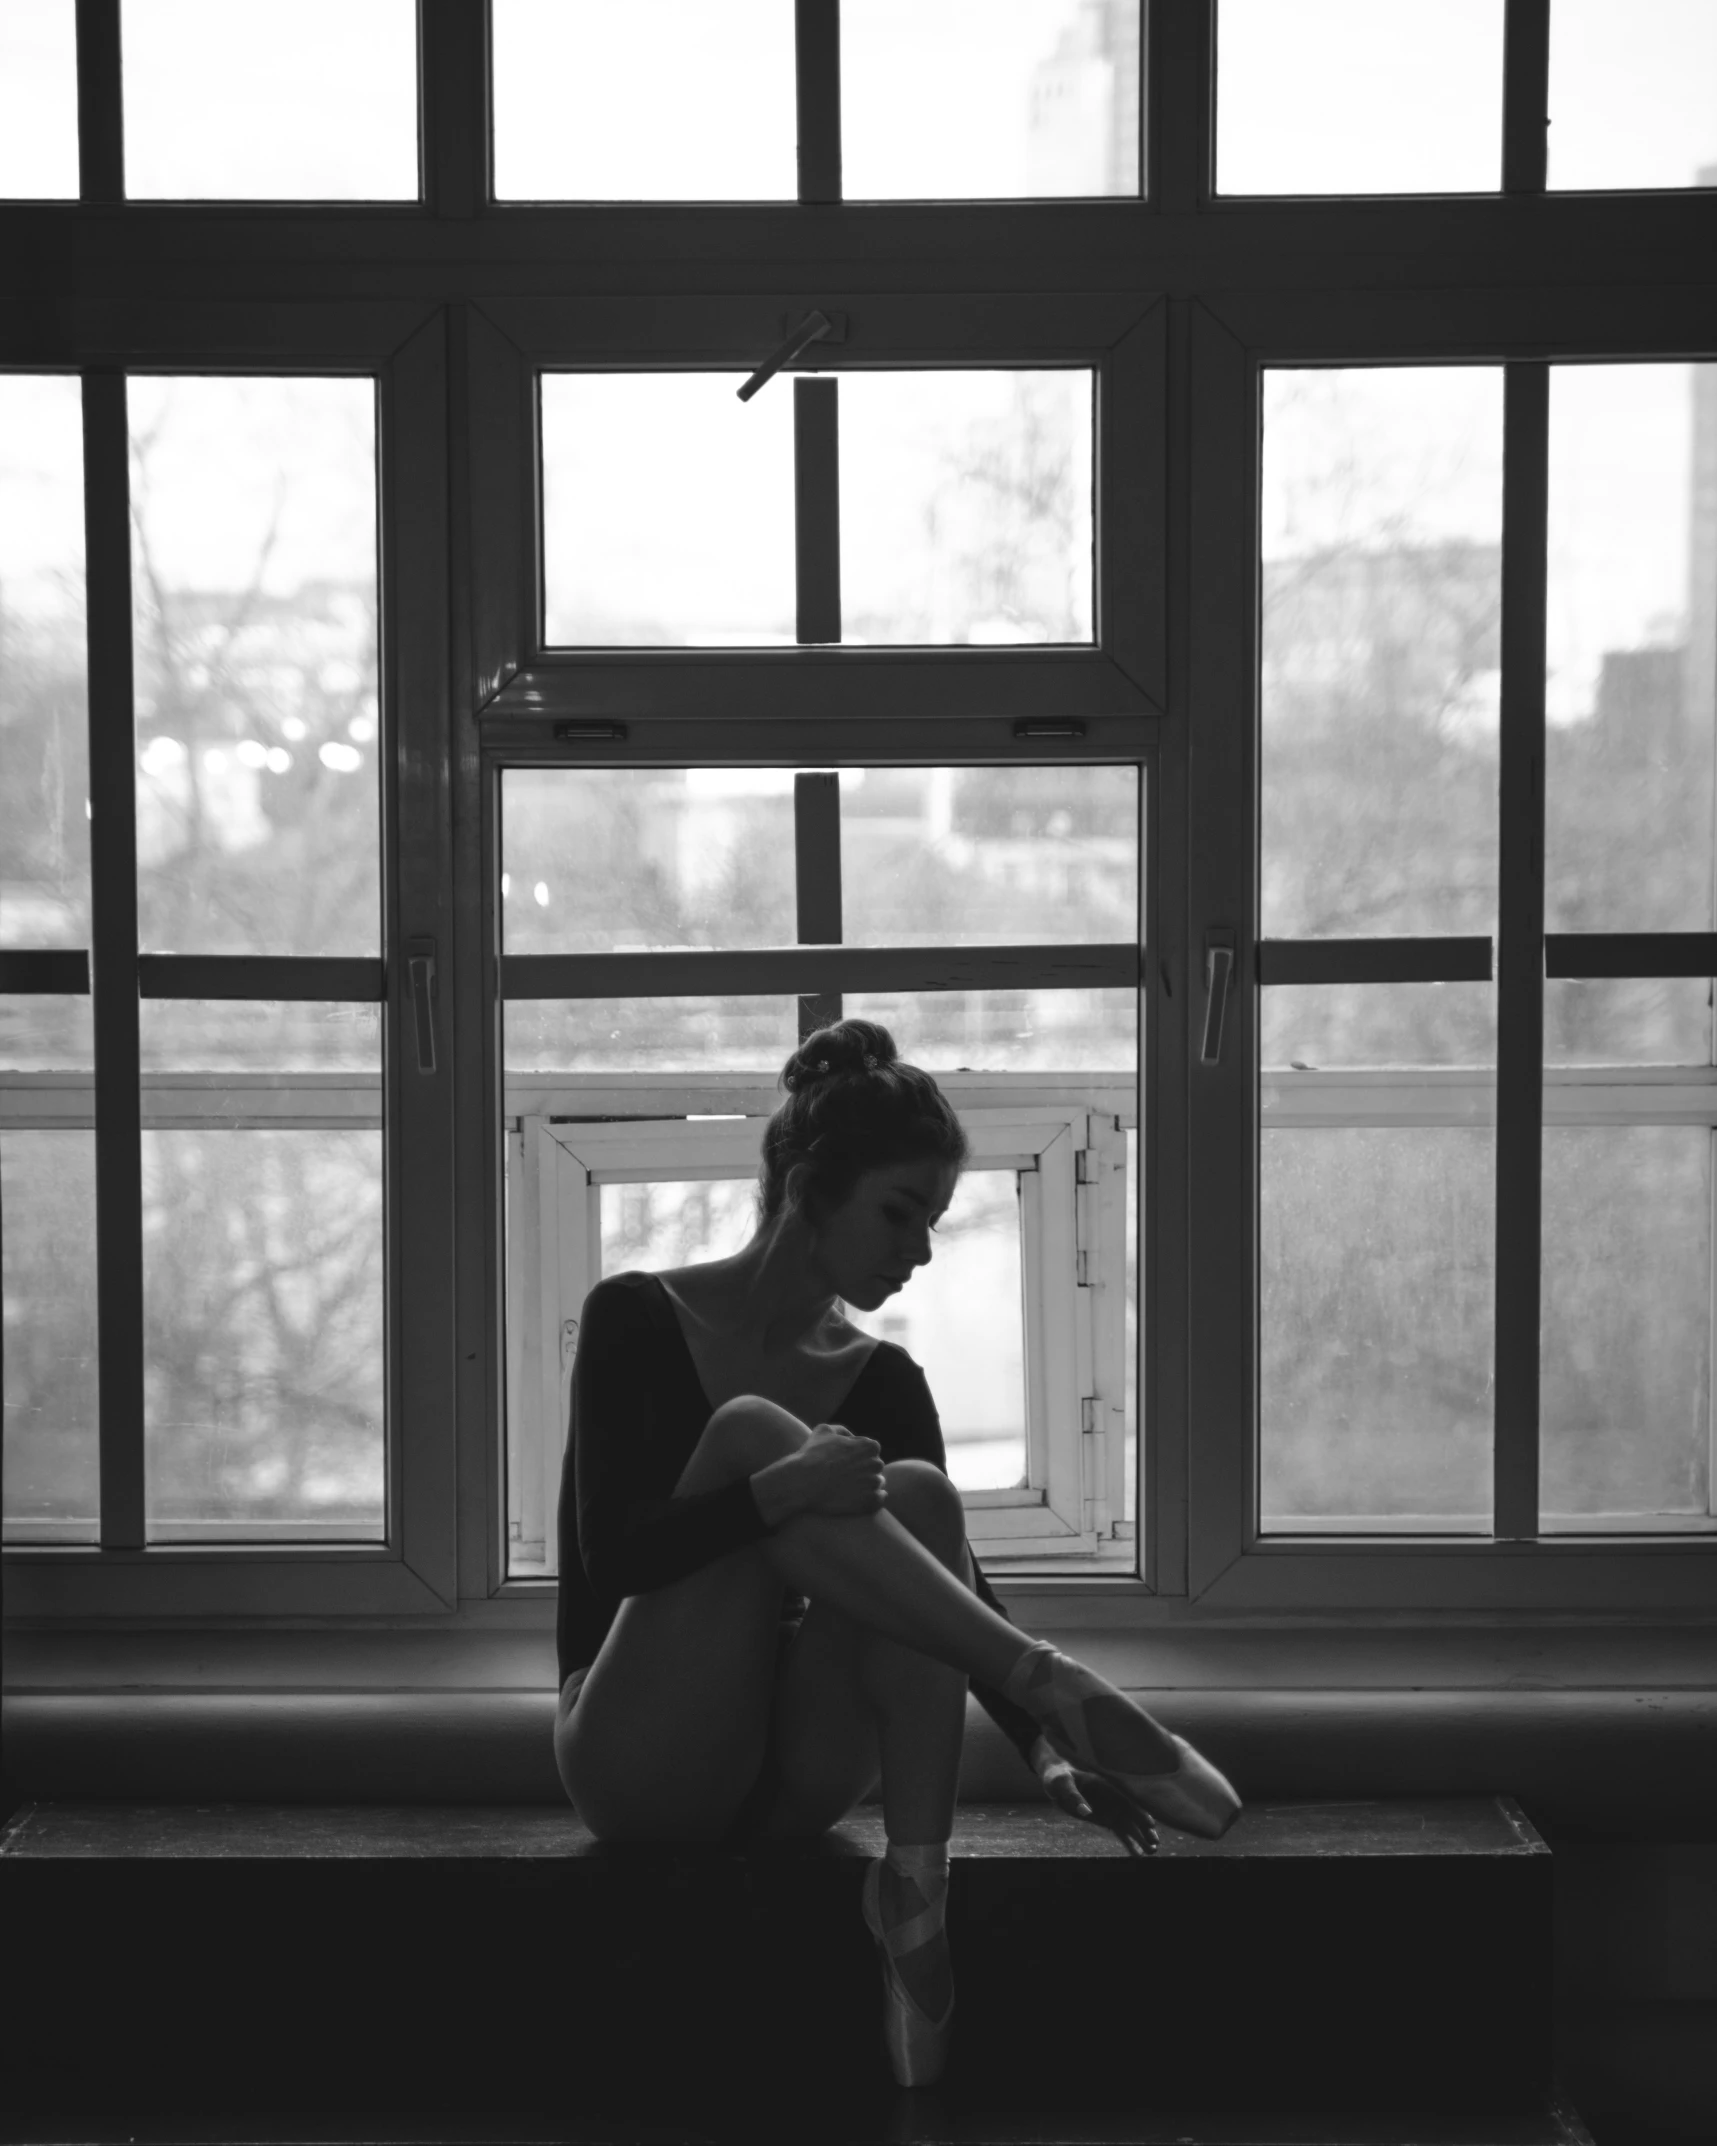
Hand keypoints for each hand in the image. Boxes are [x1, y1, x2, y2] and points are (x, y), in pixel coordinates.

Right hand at [759, 1423, 886, 1521]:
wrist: (802, 1482)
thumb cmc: (812, 1455)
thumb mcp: (824, 1431)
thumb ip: (842, 1431)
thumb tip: (851, 1438)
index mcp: (870, 1446)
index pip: (871, 1452)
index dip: (857, 1457)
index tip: (844, 1464)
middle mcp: (876, 1464)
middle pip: (874, 1468)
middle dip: (863, 1471)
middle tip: (844, 1477)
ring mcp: (874, 1484)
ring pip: (875, 1485)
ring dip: (865, 1486)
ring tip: (846, 1489)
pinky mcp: (870, 1503)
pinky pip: (877, 1501)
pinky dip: (869, 1500)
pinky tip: (855, 1500)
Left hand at [1031, 1734, 1158, 1857]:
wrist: (1056, 1782)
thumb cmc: (1059, 1778)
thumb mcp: (1062, 1784)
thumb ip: (1074, 1797)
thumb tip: (1087, 1812)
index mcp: (1105, 1786)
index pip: (1125, 1799)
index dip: (1138, 1811)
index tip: (1150, 1823)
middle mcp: (1112, 1799)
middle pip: (1132, 1815)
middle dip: (1144, 1829)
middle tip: (1155, 1843)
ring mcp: (1111, 1810)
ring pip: (1129, 1827)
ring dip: (1141, 1839)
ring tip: (1152, 1853)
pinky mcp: (1106, 1820)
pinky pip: (1120, 1833)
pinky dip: (1129, 1844)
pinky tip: (1138, 1855)